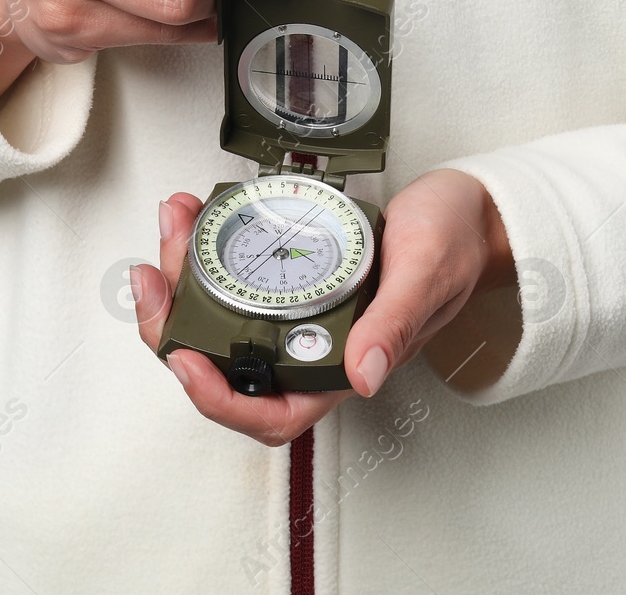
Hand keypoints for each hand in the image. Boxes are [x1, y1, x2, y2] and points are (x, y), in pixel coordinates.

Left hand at [129, 169, 516, 445]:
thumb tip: (363, 376)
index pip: (271, 414)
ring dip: (180, 278)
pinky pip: (233, 278)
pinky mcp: (293, 277)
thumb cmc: (457, 245)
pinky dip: (204, 250)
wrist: (470, 210)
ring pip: (219, 319)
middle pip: (224, 367)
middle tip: (155, 273)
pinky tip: (195, 215)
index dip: (218, 400)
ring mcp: (300, 315)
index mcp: (346, 366)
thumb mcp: (427, 274)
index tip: (184, 356)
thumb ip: (394, 323)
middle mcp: (314, 349)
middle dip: (175, 323)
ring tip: (172, 224)